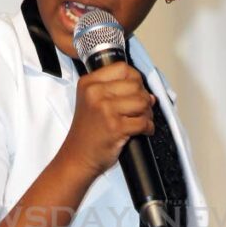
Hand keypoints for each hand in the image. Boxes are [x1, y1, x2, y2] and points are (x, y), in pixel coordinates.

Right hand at [60, 61, 155, 179]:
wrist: (76, 158)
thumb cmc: (86, 133)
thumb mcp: (92, 102)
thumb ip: (116, 92)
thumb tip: (149, 93)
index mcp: (88, 83)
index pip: (122, 68)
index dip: (135, 79)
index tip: (135, 90)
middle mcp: (95, 93)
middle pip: (136, 84)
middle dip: (144, 98)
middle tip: (140, 110)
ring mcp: (105, 109)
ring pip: (143, 101)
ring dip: (147, 113)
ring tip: (140, 121)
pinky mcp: (115, 127)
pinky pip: (144, 121)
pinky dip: (148, 128)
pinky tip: (141, 131)